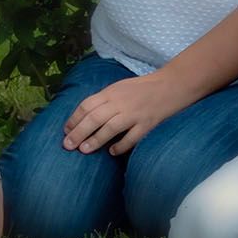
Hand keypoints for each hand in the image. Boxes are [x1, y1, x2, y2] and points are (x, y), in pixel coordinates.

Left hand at [61, 68, 193, 155]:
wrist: (171, 85)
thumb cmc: (142, 88)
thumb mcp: (119, 88)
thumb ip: (104, 100)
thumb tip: (86, 116)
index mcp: (111, 92)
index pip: (87, 105)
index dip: (74, 119)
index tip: (65, 131)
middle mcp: (120, 102)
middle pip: (94, 118)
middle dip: (78, 132)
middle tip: (67, 145)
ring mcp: (134, 113)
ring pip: (110, 128)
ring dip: (95, 140)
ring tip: (84, 150)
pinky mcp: (147, 124)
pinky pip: (132, 138)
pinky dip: (121, 146)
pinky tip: (112, 152)